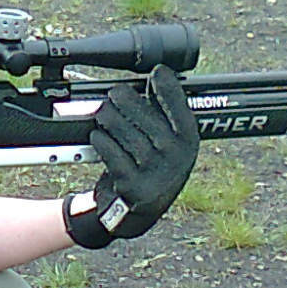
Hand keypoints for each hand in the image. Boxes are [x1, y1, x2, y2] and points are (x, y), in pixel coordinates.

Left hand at [63, 67, 198, 247]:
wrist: (134, 214)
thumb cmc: (150, 171)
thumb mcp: (168, 148)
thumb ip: (166, 119)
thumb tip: (158, 78)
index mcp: (188, 144)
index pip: (181, 109)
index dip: (169, 88)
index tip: (157, 73)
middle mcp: (176, 157)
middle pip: (144, 115)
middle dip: (123, 100)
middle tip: (114, 96)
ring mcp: (154, 171)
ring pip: (123, 130)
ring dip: (107, 118)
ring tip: (103, 114)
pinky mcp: (132, 183)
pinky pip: (110, 150)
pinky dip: (100, 139)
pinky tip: (98, 135)